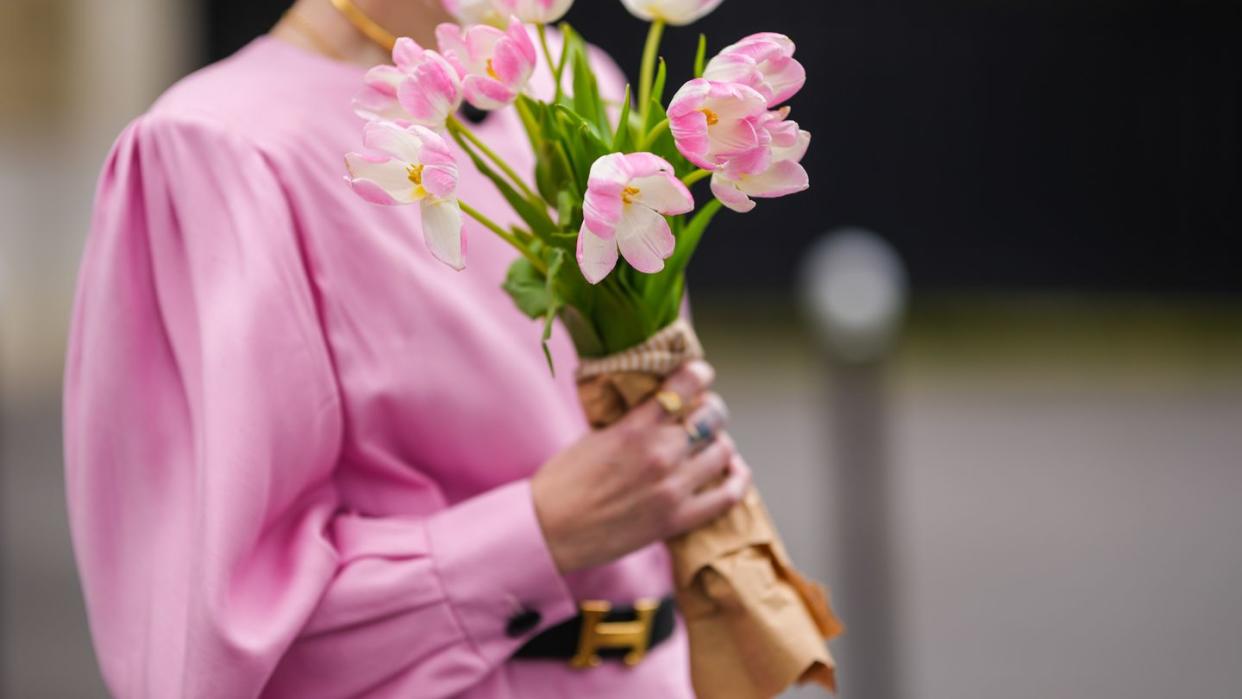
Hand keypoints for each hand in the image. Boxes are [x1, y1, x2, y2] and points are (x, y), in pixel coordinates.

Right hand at [531, 360, 751, 572]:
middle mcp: (659, 454)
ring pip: (723, 451)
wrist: (549, 530)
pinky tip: (734, 471)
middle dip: (711, 410)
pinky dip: (737, 479)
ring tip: (711, 444)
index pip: (684, 385)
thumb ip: (631, 421)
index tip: (700, 374)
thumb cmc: (563, 482)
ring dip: (720, 443)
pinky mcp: (678, 519)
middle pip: (712, 416)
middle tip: (703, 414)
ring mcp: (672, 488)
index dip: (699, 374)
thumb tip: (657, 407)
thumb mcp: (594, 436)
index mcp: (634, 428)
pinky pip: (727, 496)